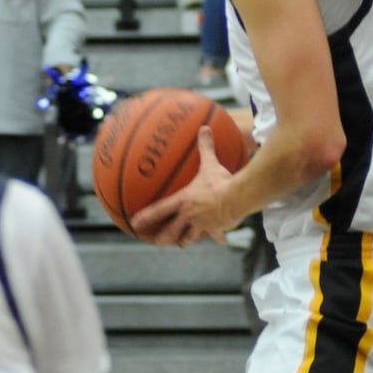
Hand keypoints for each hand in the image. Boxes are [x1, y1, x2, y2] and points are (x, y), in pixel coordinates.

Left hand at [130, 126, 240, 246]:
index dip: (145, 218)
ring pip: (190, 238)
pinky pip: (216, 235)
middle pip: (171, 231)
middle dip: (163, 238)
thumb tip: (204, 128)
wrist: (237, 198)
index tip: (134, 224)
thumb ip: (205, 147)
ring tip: (181, 244)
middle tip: (156, 244)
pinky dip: (218, 238)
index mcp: (182, 201)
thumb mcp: (211, 163)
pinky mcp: (216, 230)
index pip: (158, 211)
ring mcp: (202, 225)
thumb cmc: (220, 181)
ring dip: (185, 241)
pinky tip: (222, 241)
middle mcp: (189, 216)